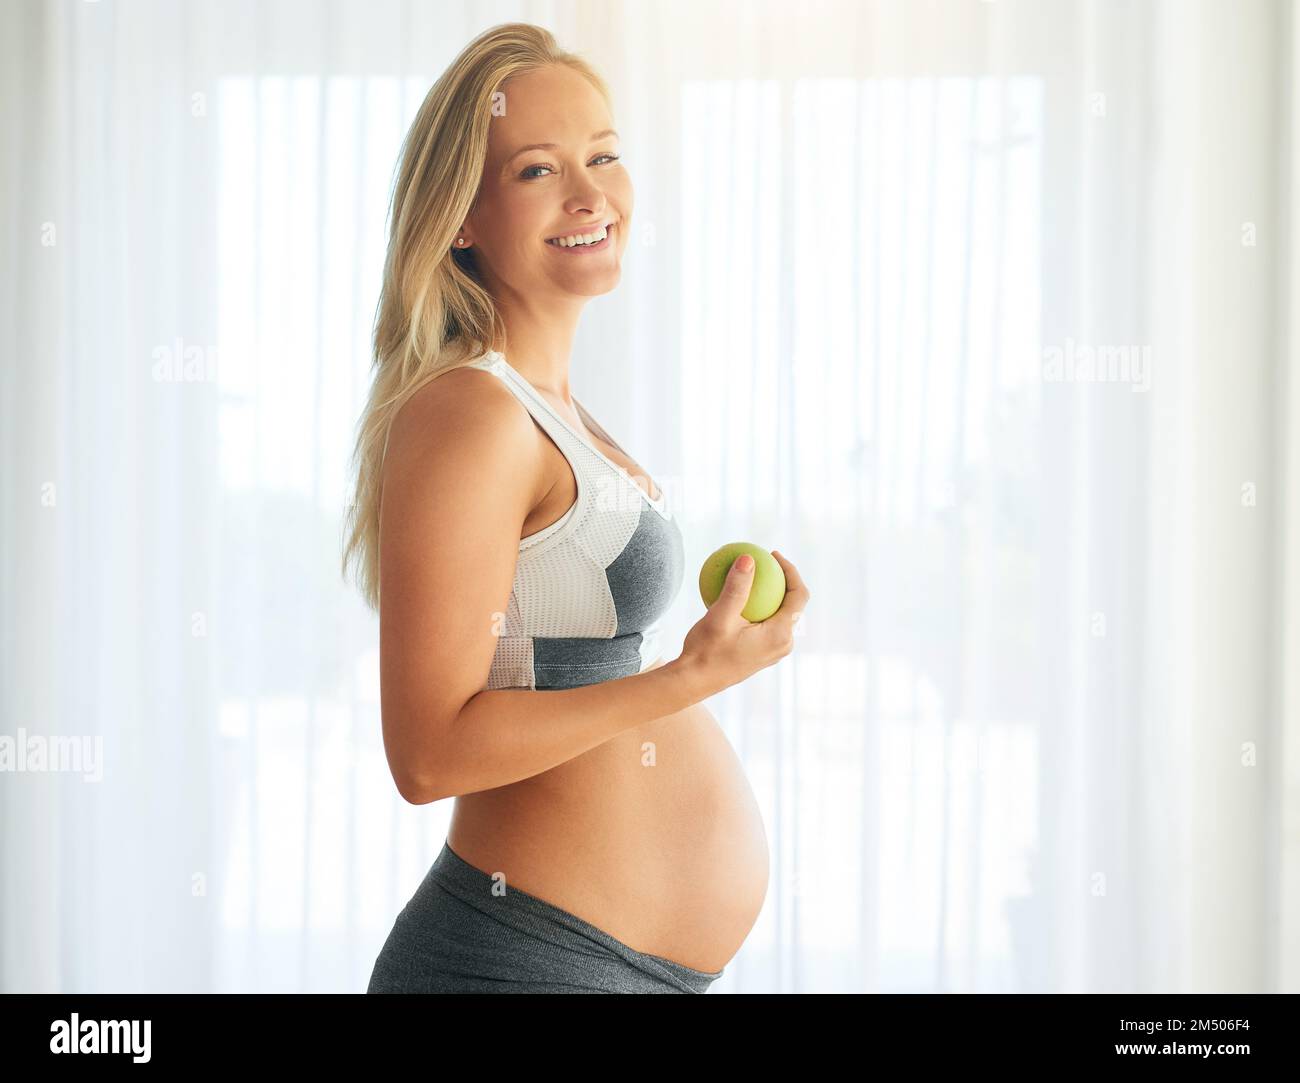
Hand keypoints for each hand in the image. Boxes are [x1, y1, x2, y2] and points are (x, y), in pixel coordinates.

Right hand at [675, 549, 809, 696]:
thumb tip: (748, 558)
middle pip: (794, 604)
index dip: (791, 571)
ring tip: (755, 575)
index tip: (773, 555)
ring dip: (771, 593)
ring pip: (782, 614)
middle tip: (765, 561)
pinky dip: (760, 606)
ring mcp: (774, 650)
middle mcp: (783, 644)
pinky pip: (769, 623)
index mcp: (780, 635)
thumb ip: (737, 587)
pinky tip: (740, 596)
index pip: (799, 595)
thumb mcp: (720, 616)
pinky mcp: (763, 652)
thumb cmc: (706, 651)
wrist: (694, 682)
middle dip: (782, 579)